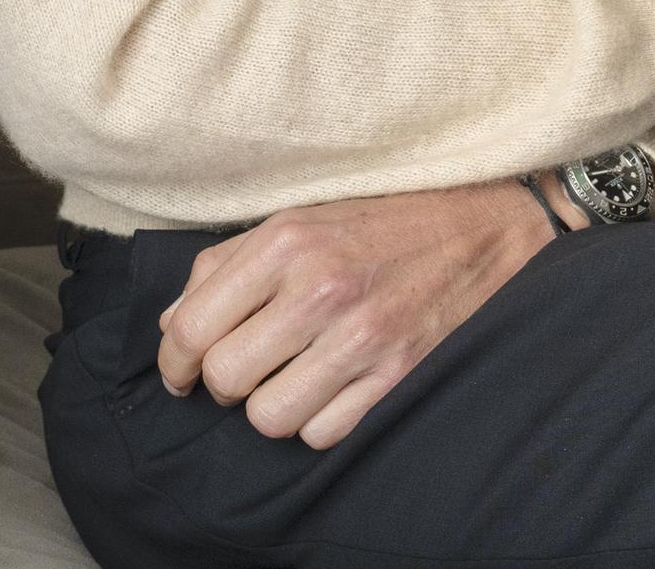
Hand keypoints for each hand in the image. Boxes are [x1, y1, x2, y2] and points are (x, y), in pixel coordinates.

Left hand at [155, 178, 557, 448]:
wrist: (481, 228)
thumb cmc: (378, 224)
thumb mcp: (296, 221)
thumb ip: (226, 266)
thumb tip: (173, 325)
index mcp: (285, 243)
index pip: (193, 328)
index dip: (174, 363)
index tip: (180, 373)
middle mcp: (320, 288)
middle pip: (226, 379)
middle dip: (223, 385)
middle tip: (244, 370)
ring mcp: (362, 336)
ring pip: (269, 417)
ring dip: (271, 405)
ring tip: (290, 378)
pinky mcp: (397, 374)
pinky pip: (322, 433)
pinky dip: (319, 420)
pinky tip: (332, 387)